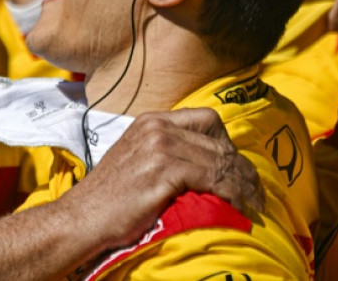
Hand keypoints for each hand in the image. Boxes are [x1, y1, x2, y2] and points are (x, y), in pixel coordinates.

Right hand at [59, 108, 263, 250]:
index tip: (236, 170)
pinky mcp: (163, 170)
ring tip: (251, 204)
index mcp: (151, 122)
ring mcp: (159, 147)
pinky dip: (230, 192)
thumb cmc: (111, 199)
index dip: (227, 144)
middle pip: (218, 141)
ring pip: (219, 159)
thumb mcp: (138, 162)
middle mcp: (156, 128)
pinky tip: (235, 206)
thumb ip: (167, 153)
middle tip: (255, 193)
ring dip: (241, 184)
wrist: (82, 218)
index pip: (207, 119)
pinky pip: (213, 177)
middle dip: (241, 168)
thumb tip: (209, 165)